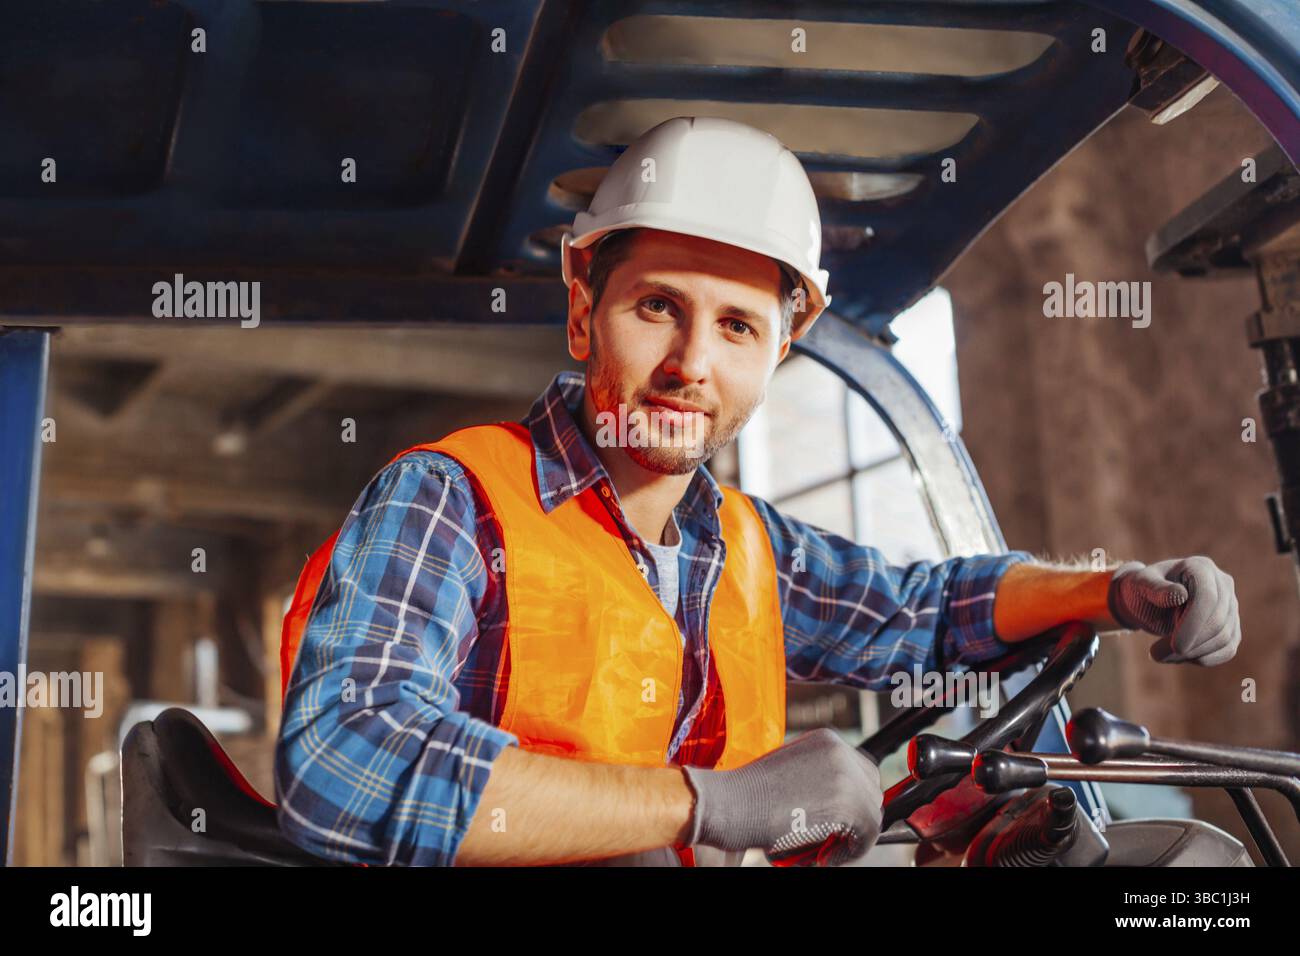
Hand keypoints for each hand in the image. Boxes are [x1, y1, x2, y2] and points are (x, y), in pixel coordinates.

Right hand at [680, 727, 882, 866]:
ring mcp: (846, 775)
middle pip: (871, 787)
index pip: (861, 769)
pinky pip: (869, 833)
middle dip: (856, 814)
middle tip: (834, 836)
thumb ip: (818, 780)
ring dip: (853, 834)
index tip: (838, 819)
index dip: (853, 798)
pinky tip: (823, 855)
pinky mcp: (848, 803)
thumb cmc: (747, 794)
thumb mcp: (790, 773)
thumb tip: (839, 807)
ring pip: (872, 812)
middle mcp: (840, 751)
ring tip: (824, 848)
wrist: (728, 802)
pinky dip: (851, 850)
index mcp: (826, 740)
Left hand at [1107, 556, 1239, 665]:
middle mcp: (1223, 584)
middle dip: (1189, 644)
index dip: (1194, 624)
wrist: (1149, 601)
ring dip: (1192, 654)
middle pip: (1217, 622)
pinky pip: (1227, 649)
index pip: (1207, 598)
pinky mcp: (1231, 626)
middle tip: (1155, 654)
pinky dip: (1202, 658)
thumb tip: (1180, 594)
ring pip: (1224, 639)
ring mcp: (1230, 606)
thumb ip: (1156, 588)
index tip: (1175, 646)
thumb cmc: (1142, 590)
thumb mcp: (1140, 585)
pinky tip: (1178, 656)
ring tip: (1160, 654)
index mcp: (1201, 567)